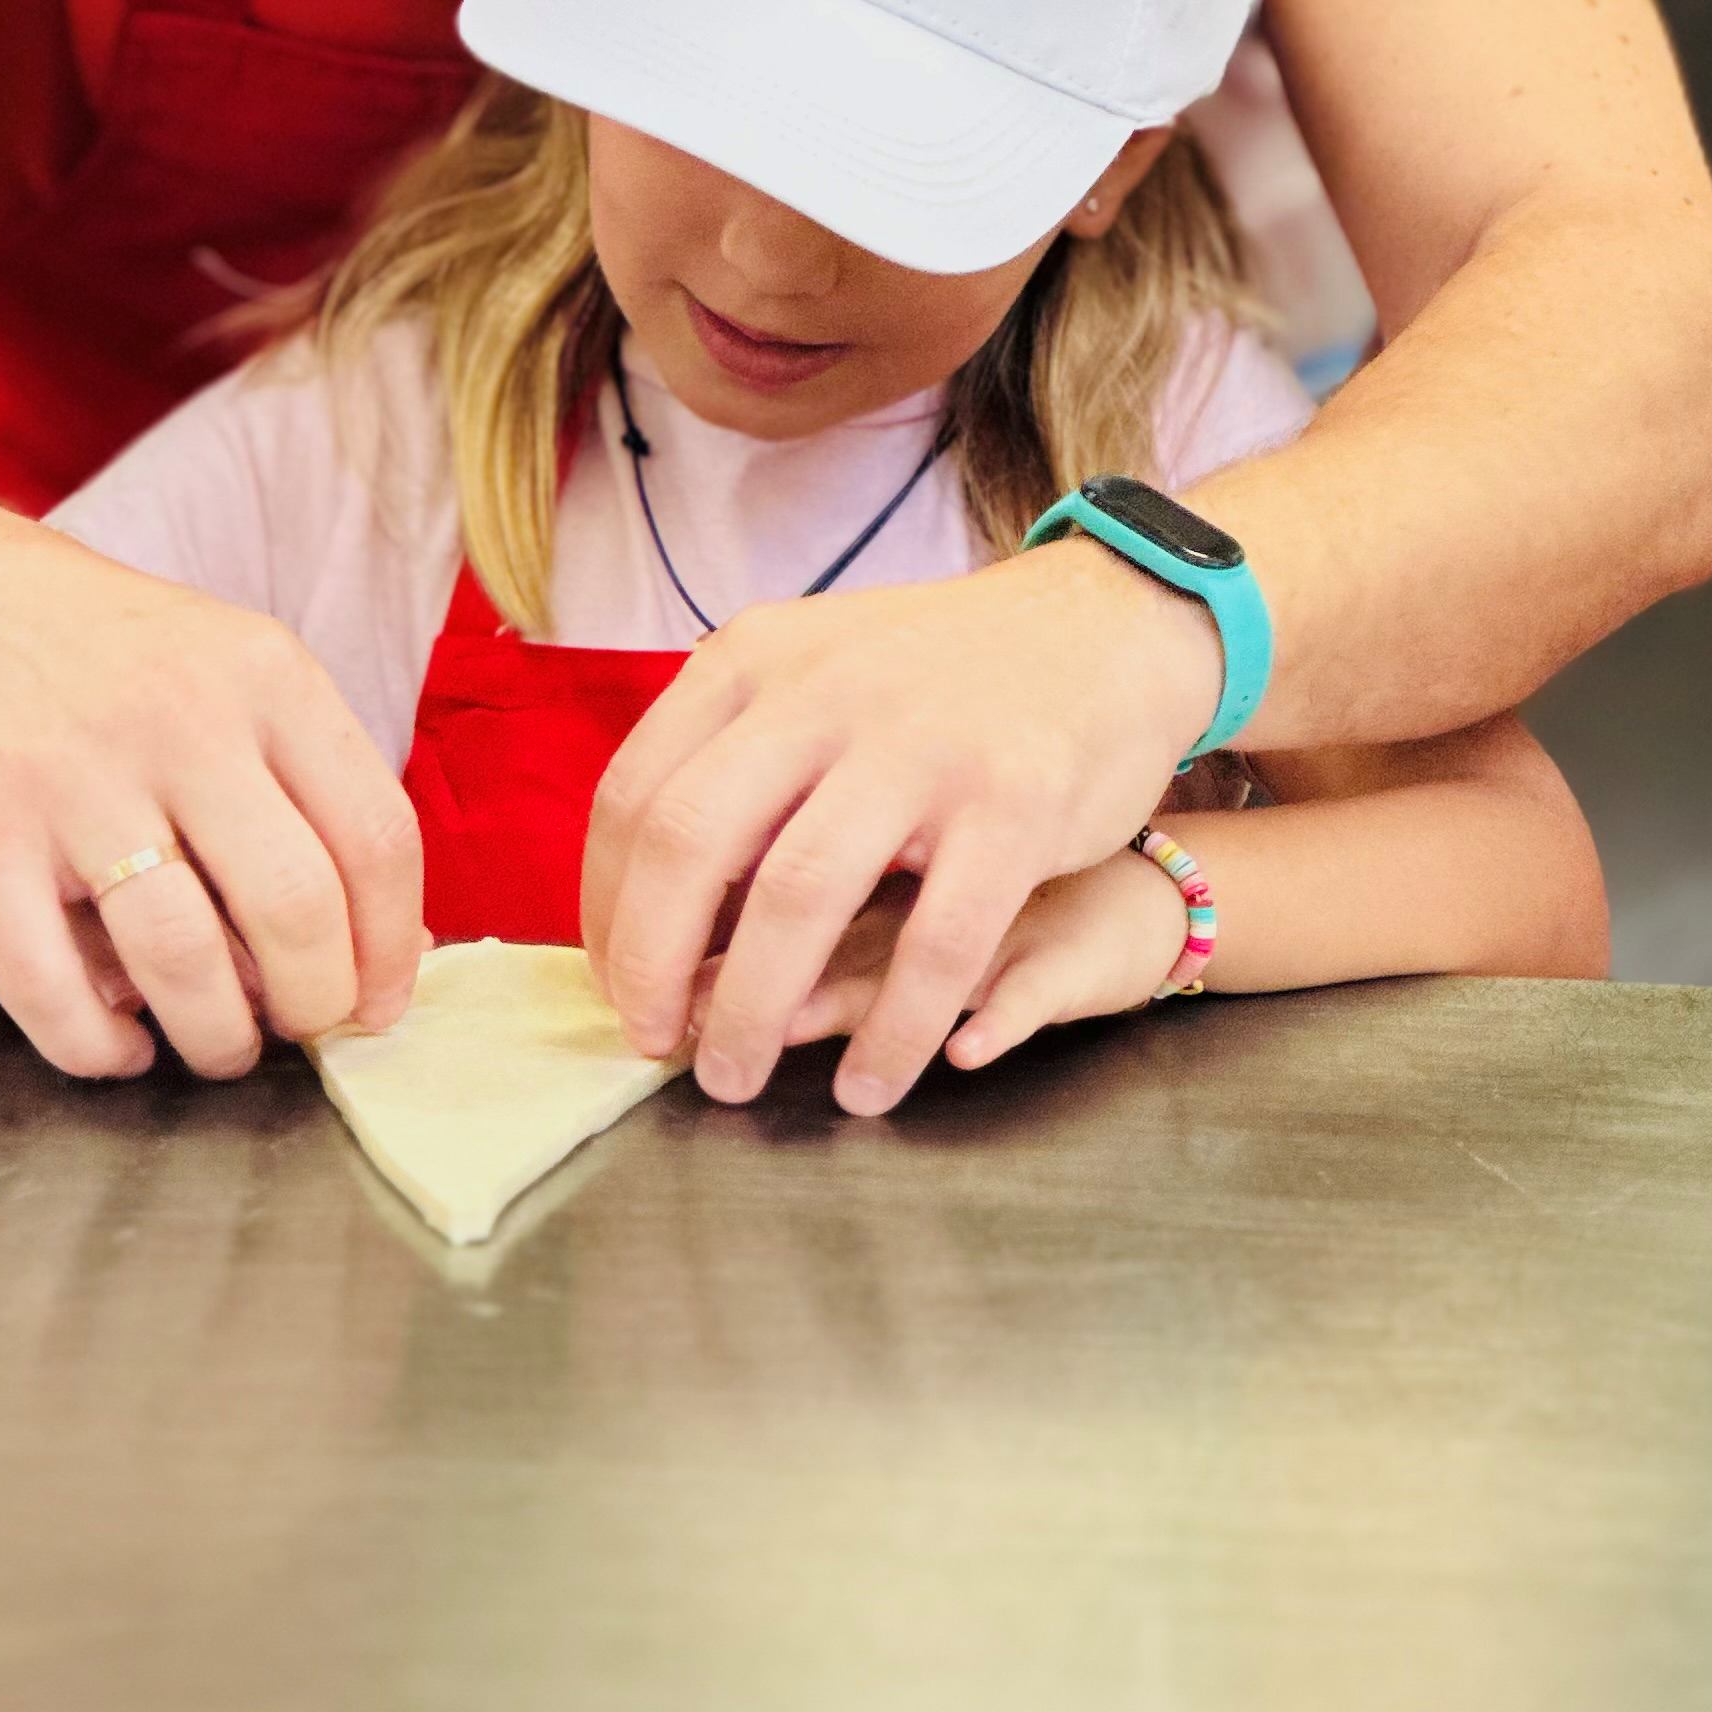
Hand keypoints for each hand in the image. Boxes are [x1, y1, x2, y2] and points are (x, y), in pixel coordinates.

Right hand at [0, 479, 420, 1083]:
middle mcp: (180, 719)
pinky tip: (120, 1048)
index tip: (376, 1003)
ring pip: (182, 959)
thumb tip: (394, 938)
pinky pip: (53, 987)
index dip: (391, 947)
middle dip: (312, 1003)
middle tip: (297, 1028)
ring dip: (216, 1039)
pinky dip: (97, 1048)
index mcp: (266, 675)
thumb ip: (306, 782)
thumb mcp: (231, 670)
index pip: (375, 834)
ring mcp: (73, 777)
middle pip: (295, 907)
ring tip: (218, 1047)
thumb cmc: (110, 657)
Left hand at [586, 543, 1220, 1114]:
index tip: (615, 981)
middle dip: (655, 964)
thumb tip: (639, 900)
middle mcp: (824, 693)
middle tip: (653, 1042)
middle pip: (693, 844)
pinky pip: (936, 946)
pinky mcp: (1014, 806)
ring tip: (734, 1077)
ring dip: (753, 1011)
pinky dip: (893, 1032)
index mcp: (755, 659)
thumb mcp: (814, 675)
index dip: (608, 907)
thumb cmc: (936, 678)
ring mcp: (921, 747)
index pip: (637, 794)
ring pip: (799, 899)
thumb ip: (733, 760)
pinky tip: (870, 1084)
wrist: (1103, 627)